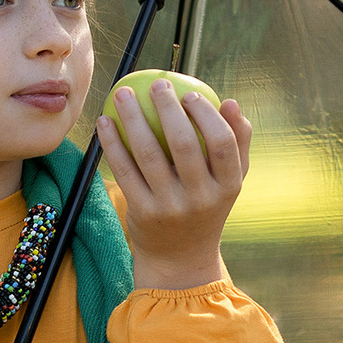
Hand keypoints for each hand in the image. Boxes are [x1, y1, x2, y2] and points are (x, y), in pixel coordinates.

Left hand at [94, 78, 252, 289]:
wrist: (180, 258)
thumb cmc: (206, 206)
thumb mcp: (229, 182)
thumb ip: (237, 143)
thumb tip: (231, 102)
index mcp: (228, 187)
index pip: (222, 144)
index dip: (206, 115)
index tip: (190, 94)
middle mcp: (201, 199)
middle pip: (184, 144)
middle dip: (168, 107)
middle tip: (156, 83)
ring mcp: (171, 208)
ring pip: (148, 154)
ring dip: (133, 118)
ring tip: (123, 93)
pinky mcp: (143, 213)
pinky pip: (125, 171)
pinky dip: (112, 143)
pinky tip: (105, 121)